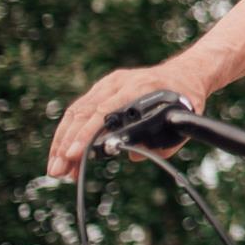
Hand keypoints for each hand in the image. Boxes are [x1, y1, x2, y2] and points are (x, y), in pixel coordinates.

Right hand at [47, 64, 210, 179]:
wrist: (186, 72)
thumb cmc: (187, 96)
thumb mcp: (184, 119)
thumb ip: (164, 142)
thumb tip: (133, 157)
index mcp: (138, 86)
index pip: (103, 110)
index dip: (86, 133)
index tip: (73, 154)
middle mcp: (118, 83)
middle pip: (82, 113)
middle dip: (66, 144)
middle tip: (58, 171)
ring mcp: (107, 84)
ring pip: (75, 112)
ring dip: (62, 142)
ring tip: (57, 169)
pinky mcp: (102, 89)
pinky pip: (79, 110)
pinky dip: (69, 133)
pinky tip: (64, 153)